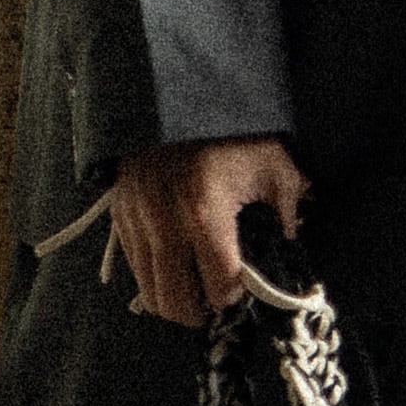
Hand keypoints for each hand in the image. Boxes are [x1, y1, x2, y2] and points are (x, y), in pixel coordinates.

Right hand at [107, 138, 308, 327]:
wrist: (178, 93)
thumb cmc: (233, 132)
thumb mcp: (274, 168)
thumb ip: (285, 216)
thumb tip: (285, 253)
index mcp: (205, 214)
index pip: (218, 288)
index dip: (235, 297)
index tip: (244, 289)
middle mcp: (164, 224)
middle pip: (175, 301)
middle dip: (200, 311)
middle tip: (216, 302)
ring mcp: (137, 220)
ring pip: (148, 290)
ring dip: (173, 299)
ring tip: (194, 290)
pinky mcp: (120, 213)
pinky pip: (133, 265)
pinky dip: (153, 276)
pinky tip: (173, 266)